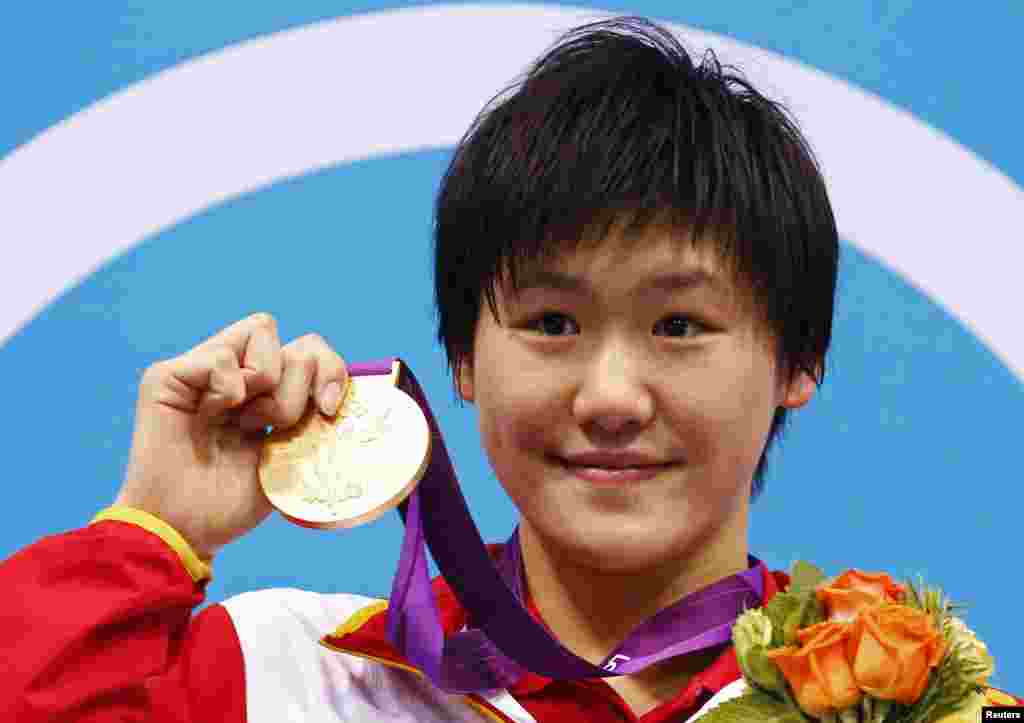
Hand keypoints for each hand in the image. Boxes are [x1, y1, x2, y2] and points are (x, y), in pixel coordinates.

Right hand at [115, 313, 348, 558]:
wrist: (185, 531)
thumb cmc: (233, 502)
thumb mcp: (291, 458)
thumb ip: (312, 416)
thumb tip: (346, 390)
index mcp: (270, 391)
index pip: (314, 350)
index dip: (332, 371)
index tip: (329, 411)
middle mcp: (239, 373)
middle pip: (301, 340)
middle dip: (302, 386)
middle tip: (275, 425)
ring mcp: (204, 370)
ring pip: (264, 331)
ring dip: (268, 385)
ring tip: (244, 423)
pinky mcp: (167, 377)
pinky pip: (220, 356)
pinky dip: (228, 385)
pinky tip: (215, 414)